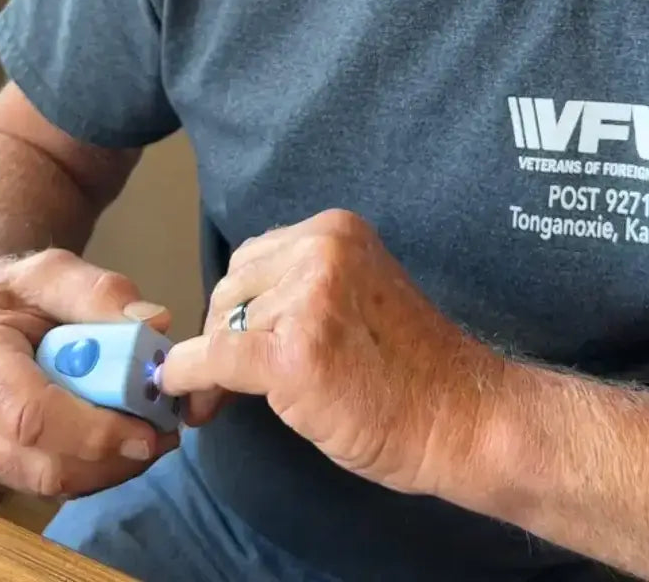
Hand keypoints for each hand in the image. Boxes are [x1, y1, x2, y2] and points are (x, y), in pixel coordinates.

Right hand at [0, 248, 178, 496]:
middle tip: (165, 432)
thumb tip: (156, 323)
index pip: (30, 415)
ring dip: (110, 468)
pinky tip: (123, 442)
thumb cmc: (12, 292)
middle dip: (112, 456)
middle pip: (44, 464)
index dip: (93, 431)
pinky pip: (48, 486)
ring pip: (50, 484)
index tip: (148, 429)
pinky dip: (94, 471)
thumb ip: (100, 293)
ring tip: (153, 433)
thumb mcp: (53, 271)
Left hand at [160, 210, 504, 495]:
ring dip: (218, 366)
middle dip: (227, 333)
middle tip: (229, 382)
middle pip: (233, 286)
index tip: (236, 346)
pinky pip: (213, 359)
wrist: (462, 419)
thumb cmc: (415, 368)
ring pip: (221, 325)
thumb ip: (304, 288)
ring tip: (229, 401)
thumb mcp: (358, 295)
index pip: (256, 259)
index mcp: (336, 230)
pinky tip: (186, 399)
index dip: (241, 307)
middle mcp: (320, 249)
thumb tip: (232, 319)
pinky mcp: (293, 353)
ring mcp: (307, 298)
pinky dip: (188, 380)